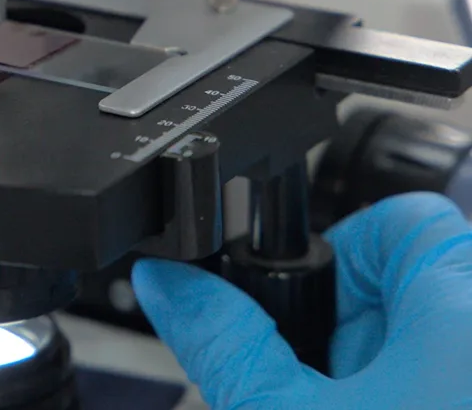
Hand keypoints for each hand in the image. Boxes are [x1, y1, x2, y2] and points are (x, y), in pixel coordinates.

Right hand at [132, 193, 471, 409]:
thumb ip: (225, 342)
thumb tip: (167, 281)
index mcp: (463, 307)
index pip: (401, 217)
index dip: (339, 253)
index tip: (315, 312)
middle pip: (419, 277)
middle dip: (360, 328)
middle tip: (338, 393)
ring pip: (445, 334)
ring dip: (397, 370)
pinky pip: (464, 374)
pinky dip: (431, 392)